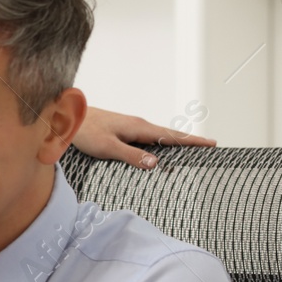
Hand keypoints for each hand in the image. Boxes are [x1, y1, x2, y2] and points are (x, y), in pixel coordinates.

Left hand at [73, 106, 215, 168]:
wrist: (68, 117)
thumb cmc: (85, 132)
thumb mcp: (108, 147)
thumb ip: (131, 155)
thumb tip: (156, 164)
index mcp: (139, 128)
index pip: (172, 136)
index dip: (192, 141)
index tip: (212, 143)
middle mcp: (139, 125)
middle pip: (170, 134)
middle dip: (190, 140)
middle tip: (210, 146)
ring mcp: (132, 127)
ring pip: (160, 135)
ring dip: (177, 141)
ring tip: (192, 149)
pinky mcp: (124, 130)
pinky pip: (149, 137)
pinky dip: (161, 142)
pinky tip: (161, 149)